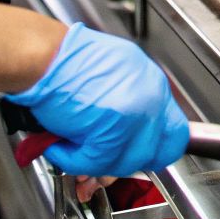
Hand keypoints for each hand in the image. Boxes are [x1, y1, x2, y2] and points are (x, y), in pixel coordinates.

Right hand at [5, 23, 188, 176]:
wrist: (44, 57)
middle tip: (97, 156)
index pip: (175, 132)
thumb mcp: (112, 72)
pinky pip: (95, 162)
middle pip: (152, 152)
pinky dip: (71, 159)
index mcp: (152, 83)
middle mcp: (151, 98)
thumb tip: (128, 135)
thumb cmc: (66, 61)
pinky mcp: (114, 130)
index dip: (154, 148)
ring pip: (124, 162)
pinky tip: (58, 144)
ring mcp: (136, 115)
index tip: (138, 154)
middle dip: (123, 161)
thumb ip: (128, 103)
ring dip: (94, 161)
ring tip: (69, 144)